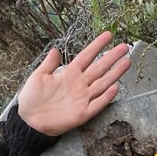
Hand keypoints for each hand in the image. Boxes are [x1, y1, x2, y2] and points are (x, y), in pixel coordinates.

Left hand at [17, 31, 132, 135]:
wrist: (29, 120)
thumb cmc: (33, 97)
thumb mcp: (39, 76)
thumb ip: (49, 63)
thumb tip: (56, 49)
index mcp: (69, 73)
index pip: (87, 56)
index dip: (97, 45)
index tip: (109, 35)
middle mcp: (79, 84)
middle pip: (99, 68)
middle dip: (112, 57)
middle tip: (125, 47)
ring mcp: (82, 98)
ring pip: (102, 84)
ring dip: (115, 73)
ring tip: (127, 62)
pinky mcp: (82, 113)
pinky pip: (97, 104)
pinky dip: (106, 97)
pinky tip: (115, 88)